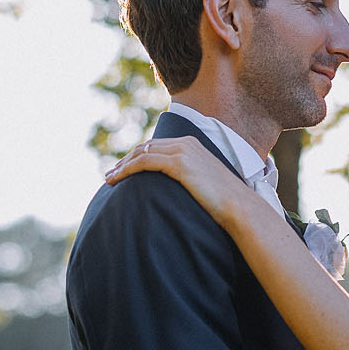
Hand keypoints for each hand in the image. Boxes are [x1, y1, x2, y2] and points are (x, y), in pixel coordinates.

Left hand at [104, 137, 254, 228]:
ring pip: (142, 153)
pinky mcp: (179, 163)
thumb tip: (178, 190)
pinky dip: (127, 169)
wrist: (239, 206)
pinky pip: (145, 162)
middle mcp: (186, 143)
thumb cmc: (224, 202)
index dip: (137, 156)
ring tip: (109, 178)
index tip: (123, 169)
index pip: (157, 146)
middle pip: (146, 146)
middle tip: (111, 173)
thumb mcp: (204, 184)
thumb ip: (190, 179)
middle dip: (126, 159)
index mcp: (192, 144)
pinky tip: (117, 179)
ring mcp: (183, 151)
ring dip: (122, 165)